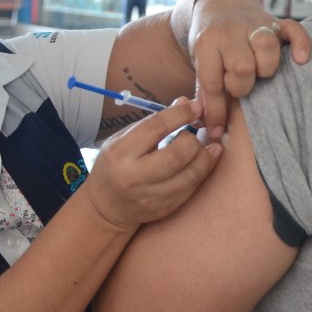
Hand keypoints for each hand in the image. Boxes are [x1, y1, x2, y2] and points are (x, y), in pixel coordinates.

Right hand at [82, 98, 220, 231]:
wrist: (106, 207)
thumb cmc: (115, 165)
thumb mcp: (124, 139)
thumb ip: (154, 123)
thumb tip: (184, 102)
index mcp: (121, 153)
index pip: (155, 128)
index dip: (180, 115)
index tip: (195, 107)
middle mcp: (135, 177)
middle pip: (177, 156)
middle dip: (192, 140)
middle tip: (191, 135)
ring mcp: (152, 197)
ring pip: (191, 175)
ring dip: (203, 156)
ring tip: (202, 147)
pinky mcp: (165, 209)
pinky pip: (192, 189)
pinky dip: (202, 171)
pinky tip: (205, 160)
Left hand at [188, 0, 310, 137]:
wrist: (217, 3)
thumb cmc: (209, 43)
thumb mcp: (198, 63)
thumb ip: (204, 93)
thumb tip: (211, 131)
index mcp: (207, 43)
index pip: (213, 82)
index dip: (216, 111)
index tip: (217, 130)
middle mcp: (231, 32)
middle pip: (242, 66)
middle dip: (242, 85)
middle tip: (239, 87)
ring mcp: (255, 24)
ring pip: (267, 47)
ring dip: (266, 67)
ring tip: (260, 75)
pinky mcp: (276, 21)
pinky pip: (294, 29)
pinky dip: (301, 44)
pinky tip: (301, 60)